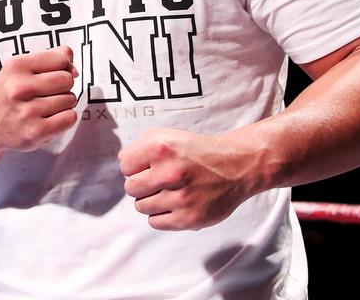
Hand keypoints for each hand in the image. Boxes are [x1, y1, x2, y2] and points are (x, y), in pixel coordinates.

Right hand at [0, 46, 78, 152]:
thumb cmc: (10, 92)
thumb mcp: (21, 67)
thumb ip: (51, 58)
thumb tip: (74, 69)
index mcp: (15, 67)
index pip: (60, 58)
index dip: (62, 65)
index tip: (52, 73)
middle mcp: (19, 88)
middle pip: (67, 79)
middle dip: (63, 85)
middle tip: (47, 92)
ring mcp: (28, 112)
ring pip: (70, 99)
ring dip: (64, 102)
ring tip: (46, 105)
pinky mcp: (36, 132)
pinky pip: (69, 118)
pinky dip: (66, 117)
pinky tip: (51, 117)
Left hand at [119, 127, 259, 229]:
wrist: (235, 167)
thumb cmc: (196, 152)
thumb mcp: (166, 135)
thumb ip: (139, 147)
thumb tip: (123, 166)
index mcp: (160, 148)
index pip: (124, 165)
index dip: (136, 166)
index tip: (150, 166)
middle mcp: (170, 172)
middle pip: (130, 188)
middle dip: (142, 184)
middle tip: (159, 180)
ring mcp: (180, 198)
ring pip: (141, 207)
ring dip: (150, 200)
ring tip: (168, 192)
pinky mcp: (189, 219)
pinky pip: (155, 223)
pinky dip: (161, 215)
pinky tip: (174, 204)